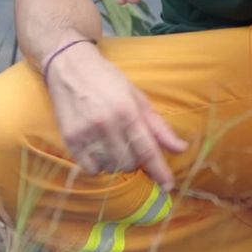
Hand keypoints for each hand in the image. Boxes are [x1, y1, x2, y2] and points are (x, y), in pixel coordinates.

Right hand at [44, 42, 187, 190]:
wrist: (70, 66)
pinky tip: (98, 148)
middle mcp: (106, 124)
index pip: (147, 150)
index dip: (159, 171)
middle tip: (130, 144)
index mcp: (127, 111)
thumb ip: (159, 126)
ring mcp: (86, 132)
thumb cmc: (108, 80)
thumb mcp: (138, 98)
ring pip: (111, 167)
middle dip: (135, 159)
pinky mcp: (70, 139)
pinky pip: (91, 168)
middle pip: (129, 162)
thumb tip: (181, 148)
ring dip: (116, 161)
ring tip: (112, 142)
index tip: (168, 185)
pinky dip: (98, 164)